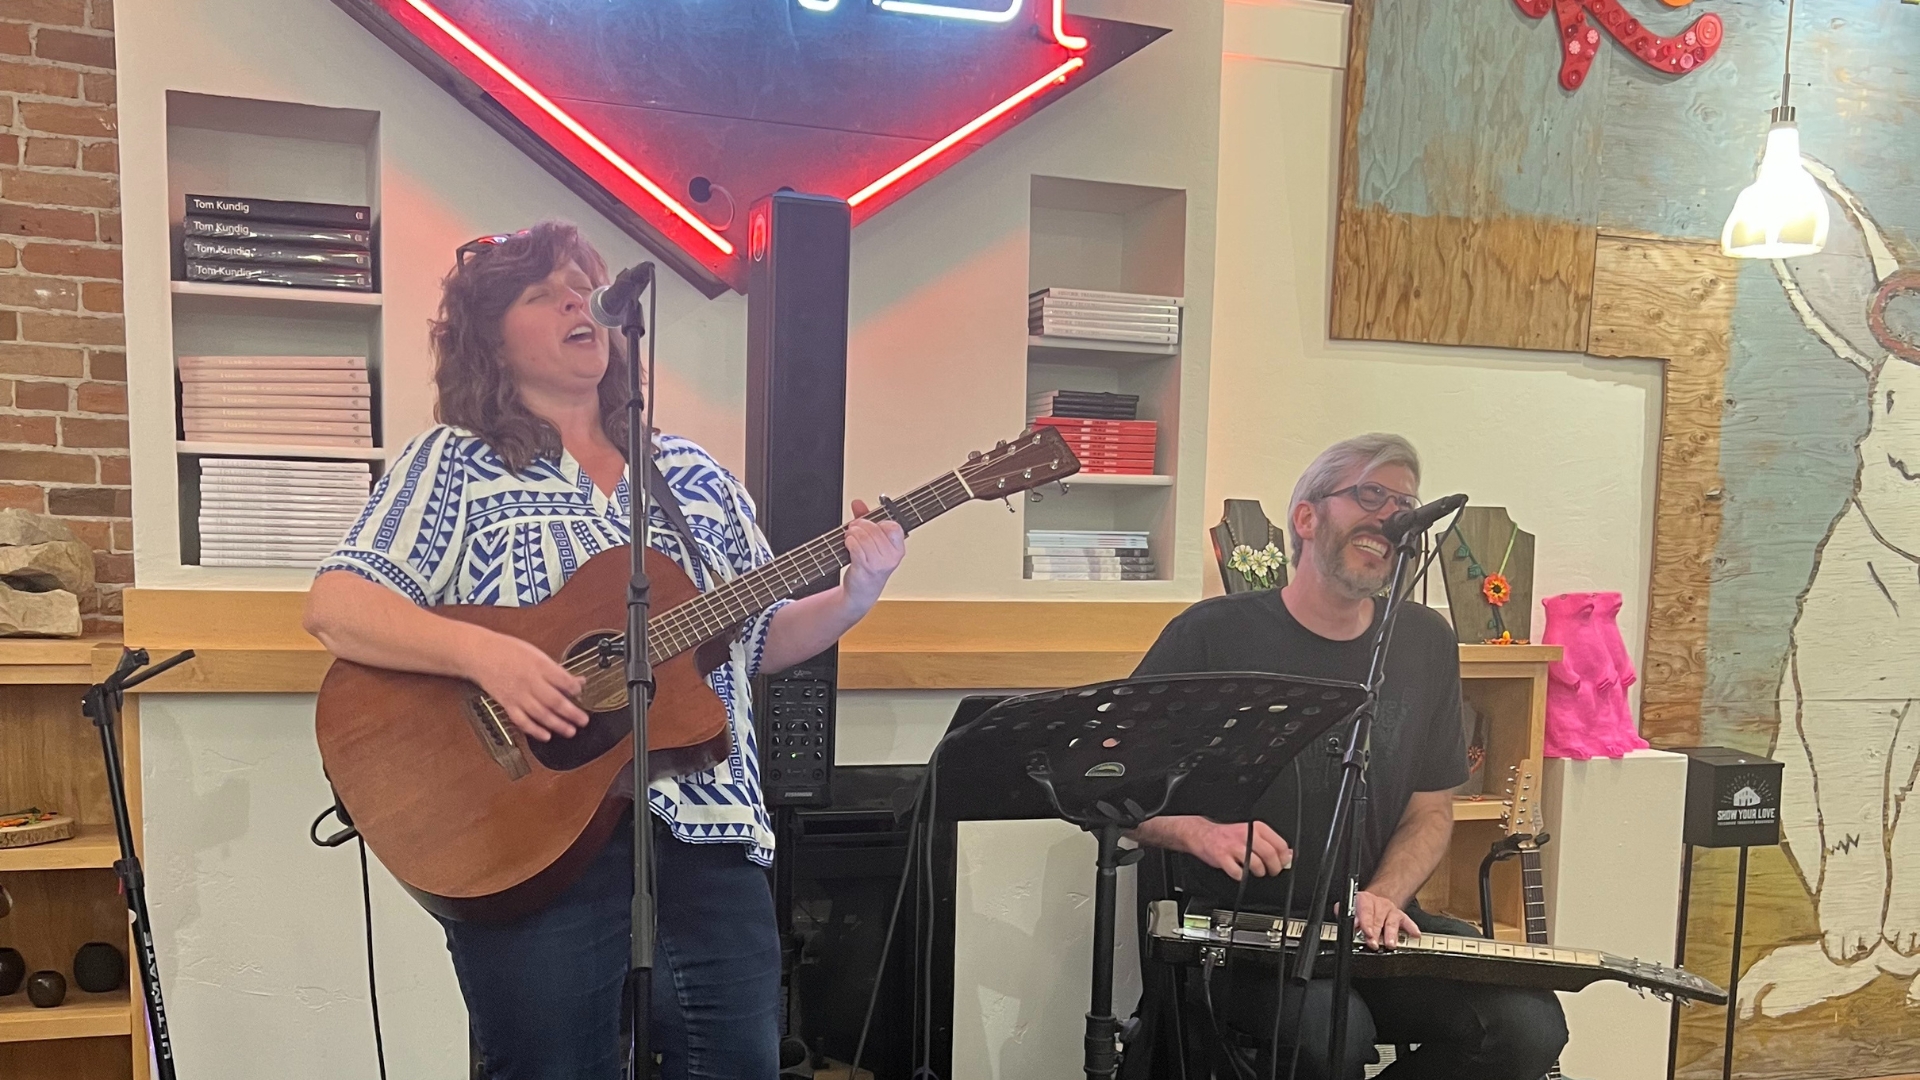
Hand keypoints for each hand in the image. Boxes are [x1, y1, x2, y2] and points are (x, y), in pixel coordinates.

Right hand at [463, 630, 587, 741]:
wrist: (481, 654)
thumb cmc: (509, 651)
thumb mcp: (537, 654)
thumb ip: (557, 670)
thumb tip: (577, 681)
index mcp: (539, 665)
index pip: (562, 680)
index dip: (575, 689)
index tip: (582, 694)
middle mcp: (529, 681)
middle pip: (554, 700)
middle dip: (571, 713)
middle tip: (583, 720)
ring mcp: (517, 695)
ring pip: (540, 713)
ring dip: (557, 725)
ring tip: (570, 731)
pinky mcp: (507, 704)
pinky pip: (522, 721)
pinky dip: (534, 730)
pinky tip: (546, 735)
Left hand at [842, 499, 906, 608]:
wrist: (862, 592)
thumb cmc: (869, 566)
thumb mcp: (871, 542)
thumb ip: (865, 519)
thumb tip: (858, 503)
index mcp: (898, 549)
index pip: (893, 526)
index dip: (879, 523)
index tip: (872, 525)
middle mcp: (892, 556)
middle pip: (874, 528)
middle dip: (860, 525)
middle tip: (854, 528)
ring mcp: (880, 563)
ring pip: (863, 536)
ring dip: (852, 533)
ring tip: (850, 536)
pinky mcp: (866, 568)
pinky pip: (856, 547)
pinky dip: (849, 542)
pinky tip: (848, 544)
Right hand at [1161, 816, 1291, 881]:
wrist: (1203, 834)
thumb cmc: (1228, 836)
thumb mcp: (1251, 834)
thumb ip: (1270, 844)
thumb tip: (1288, 855)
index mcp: (1256, 828)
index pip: (1279, 844)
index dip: (1283, 858)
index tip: (1282, 864)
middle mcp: (1246, 835)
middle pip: (1270, 855)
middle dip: (1274, 868)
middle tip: (1271, 871)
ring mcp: (1234, 846)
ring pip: (1256, 865)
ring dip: (1258, 873)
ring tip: (1255, 871)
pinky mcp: (1223, 857)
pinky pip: (1238, 872)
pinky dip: (1241, 876)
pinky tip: (1239, 871)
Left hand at [1353, 890, 1418, 950]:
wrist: (1374, 901)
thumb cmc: (1361, 908)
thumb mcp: (1351, 909)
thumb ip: (1348, 916)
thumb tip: (1351, 924)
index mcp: (1365, 900)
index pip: (1366, 910)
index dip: (1366, 922)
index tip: (1367, 933)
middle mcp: (1379, 904)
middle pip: (1378, 919)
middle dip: (1376, 933)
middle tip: (1374, 944)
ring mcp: (1391, 911)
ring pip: (1391, 922)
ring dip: (1391, 934)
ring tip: (1390, 944)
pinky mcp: (1401, 917)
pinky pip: (1407, 922)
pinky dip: (1412, 928)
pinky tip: (1415, 934)